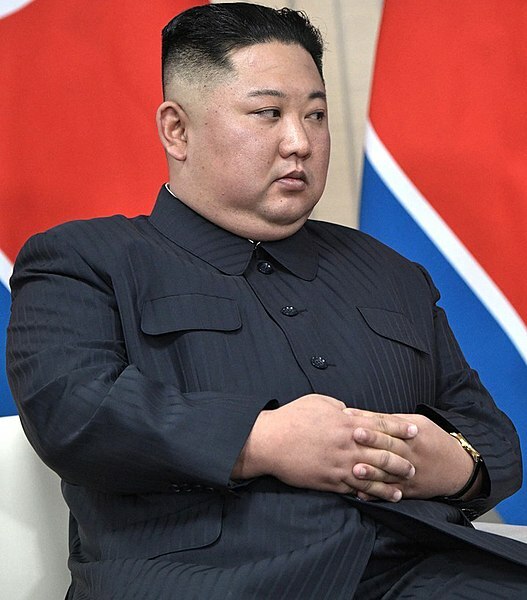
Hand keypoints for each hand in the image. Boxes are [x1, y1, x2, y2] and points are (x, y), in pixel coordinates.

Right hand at [232, 394, 417, 500]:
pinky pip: (355, 489)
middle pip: (383, 453)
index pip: (381, 425)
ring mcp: (340, 465)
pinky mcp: (329, 481)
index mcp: (346, 422)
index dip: (400, 428)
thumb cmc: (292, 417)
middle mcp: (347, 444)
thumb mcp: (318, 401)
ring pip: (373, 476)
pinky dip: (369, 494)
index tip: (414, 431)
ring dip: (390, 482)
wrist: (270, 441)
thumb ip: (339, 406)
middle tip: (414, 465)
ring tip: (403, 488)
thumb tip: (351, 411)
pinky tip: (379, 498)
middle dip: (401, 459)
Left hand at [347, 409, 476, 499]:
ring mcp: (410, 474)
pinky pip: (391, 493)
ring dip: (371, 472)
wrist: (458, 468)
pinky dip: (375, 494)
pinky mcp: (409, 490)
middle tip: (353, 436)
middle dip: (371, 441)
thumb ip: (391, 420)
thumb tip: (361, 416)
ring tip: (355, 470)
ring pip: (388, 473)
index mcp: (413, 434)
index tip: (353, 417)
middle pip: (389, 446)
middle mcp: (411, 454)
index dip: (372, 421)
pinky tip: (361, 493)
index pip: (389, 426)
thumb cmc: (433, 440)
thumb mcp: (418, 423)